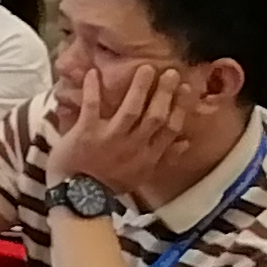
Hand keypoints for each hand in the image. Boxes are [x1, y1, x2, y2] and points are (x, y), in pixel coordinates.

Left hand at [42, 61, 193, 209]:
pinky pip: (92, 107)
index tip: (187, 88)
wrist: (79, 197)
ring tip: (146, 69)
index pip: (170, 129)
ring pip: (130, 110)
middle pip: (155, 116)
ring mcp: (110, 139)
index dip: (180, 107)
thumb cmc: (110, 184)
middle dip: (164, 93)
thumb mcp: (143, 174)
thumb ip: (165, 157)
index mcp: (148, 156)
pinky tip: (93, 73)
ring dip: (139, 88)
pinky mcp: (86, 133)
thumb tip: (186, 142)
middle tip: (171, 73)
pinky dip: (93, 90)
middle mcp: (133, 146)